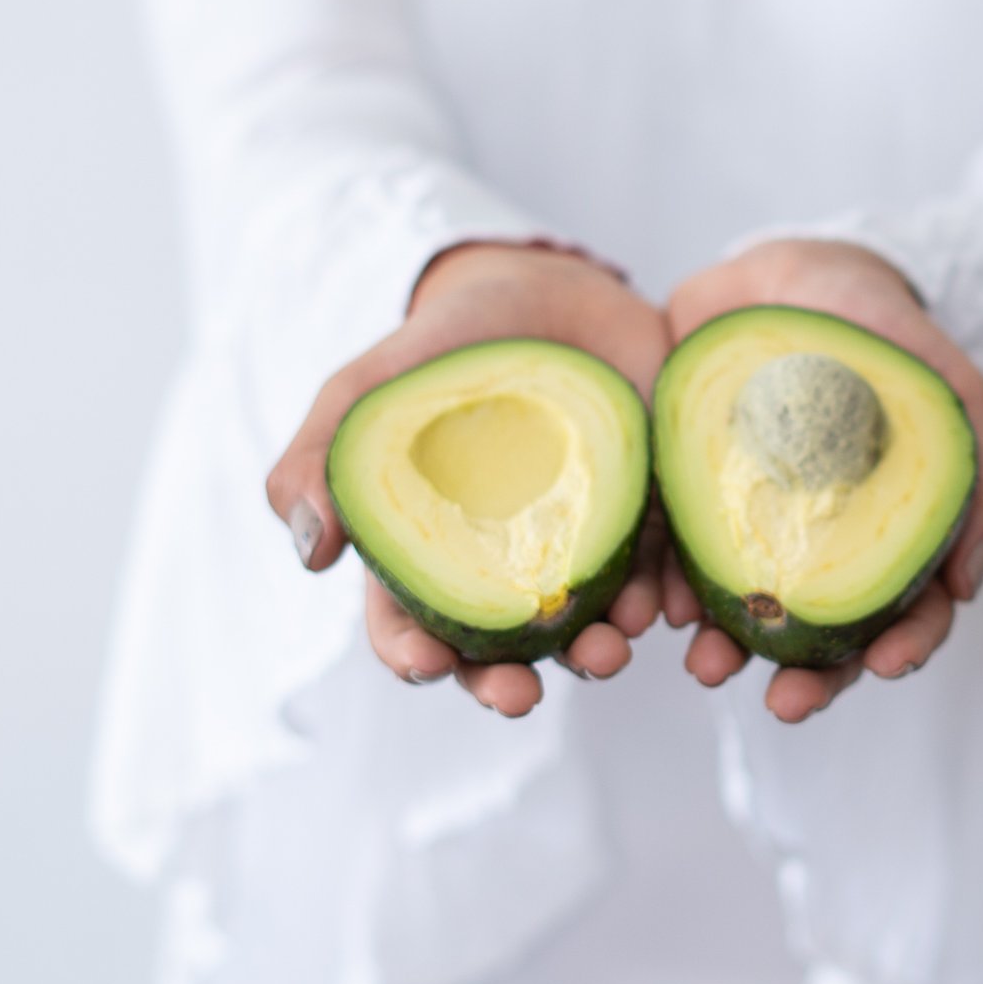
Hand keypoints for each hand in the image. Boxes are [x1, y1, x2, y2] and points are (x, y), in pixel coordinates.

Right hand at [265, 243, 669, 717]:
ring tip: (611, 648)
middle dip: (508, 682)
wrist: (546, 287)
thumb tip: (307, 553)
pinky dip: (672, 598)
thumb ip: (322, 459)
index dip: (414, 656)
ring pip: (590, 623)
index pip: (411, 626)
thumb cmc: (444, 347)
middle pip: (501, 648)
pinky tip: (675, 606)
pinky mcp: (650, 514)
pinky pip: (665, 571)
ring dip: (599, 650)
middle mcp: (510, 567)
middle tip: (521, 695)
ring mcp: (584, 545)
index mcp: (435, 553)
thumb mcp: (368, 389)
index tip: (428, 667)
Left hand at [662, 237, 982, 723]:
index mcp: (887, 536)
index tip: (885, 665)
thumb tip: (966, 584)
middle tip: (784, 702)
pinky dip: (664, 591)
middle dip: (808, 681)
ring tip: (706, 665)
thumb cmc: (881, 332)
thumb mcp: (950, 389)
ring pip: (742, 614)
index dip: (903, 646)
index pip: (907, 612)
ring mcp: (747, 530)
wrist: (786, 270)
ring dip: (727, 651)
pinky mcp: (682, 503)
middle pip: (822, 636)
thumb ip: (978, 476)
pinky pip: (669, 563)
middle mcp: (818, 548)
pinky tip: (658, 606)